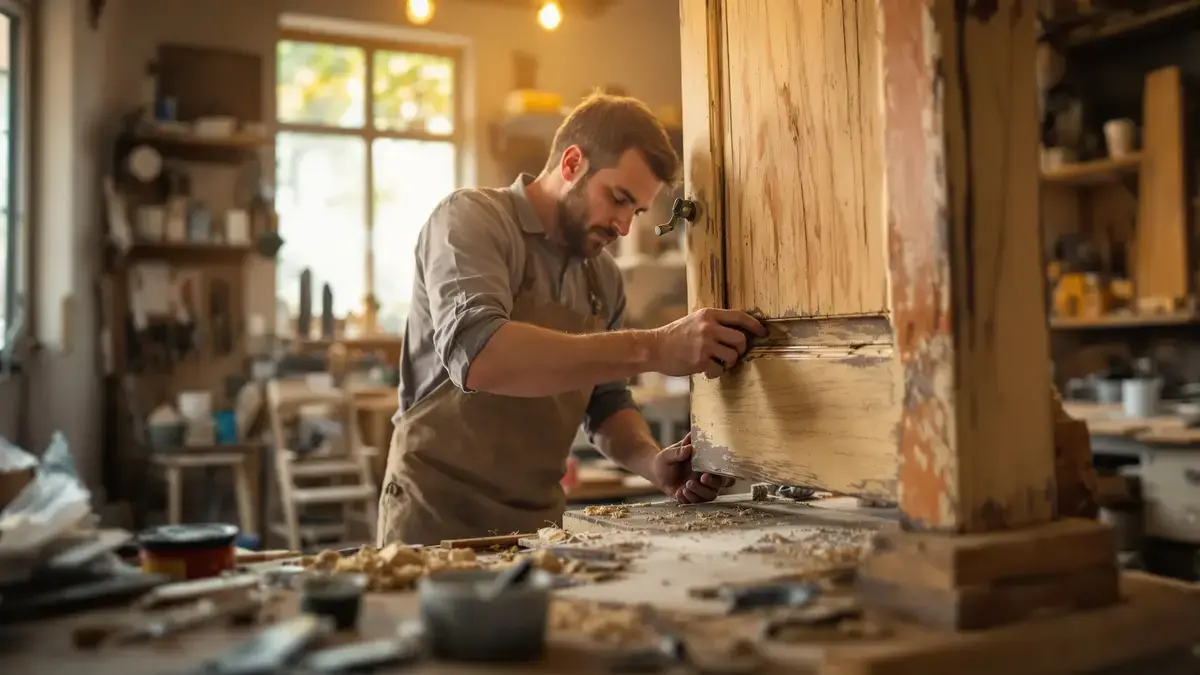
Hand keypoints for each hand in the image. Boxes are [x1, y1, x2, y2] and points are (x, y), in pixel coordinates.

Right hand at [650, 308, 766, 378]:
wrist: (654, 348)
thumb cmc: (675, 336)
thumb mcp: (695, 321)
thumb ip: (714, 323)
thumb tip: (739, 331)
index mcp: (708, 315)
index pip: (740, 316)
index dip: (755, 325)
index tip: (763, 332)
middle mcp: (708, 327)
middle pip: (741, 339)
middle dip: (741, 350)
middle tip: (734, 354)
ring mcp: (705, 344)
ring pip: (733, 355)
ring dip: (729, 362)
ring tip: (719, 363)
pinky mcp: (700, 360)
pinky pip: (719, 369)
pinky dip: (716, 373)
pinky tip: (707, 370)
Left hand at [652, 433, 734, 503]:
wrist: (656, 471)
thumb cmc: (666, 459)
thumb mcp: (669, 453)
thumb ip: (679, 451)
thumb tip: (688, 448)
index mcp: (705, 463)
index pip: (721, 470)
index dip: (718, 475)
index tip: (704, 476)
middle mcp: (706, 476)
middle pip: (718, 486)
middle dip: (708, 487)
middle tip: (691, 482)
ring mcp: (700, 488)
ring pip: (709, 496)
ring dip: (697, 494)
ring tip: (684, 488)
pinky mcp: (692, 497)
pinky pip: (695, 503)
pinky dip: (687, 500)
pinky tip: (678, 493)